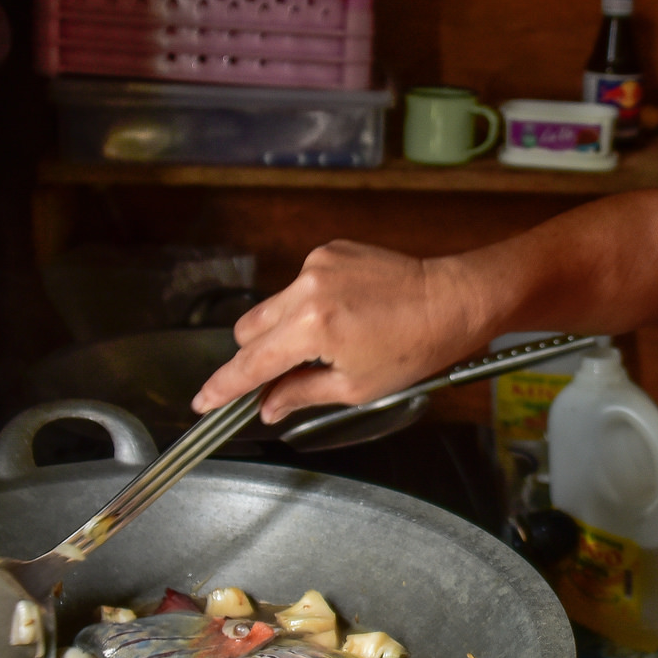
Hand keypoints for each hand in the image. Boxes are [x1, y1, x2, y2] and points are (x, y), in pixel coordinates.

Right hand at [190, 241, 479, 424]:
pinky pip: (301, 285)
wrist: (453, 300)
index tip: (204, 401)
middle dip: (257, 357)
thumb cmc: (416, 347)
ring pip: (273, 306)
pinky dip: (309, 305)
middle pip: (249, 330)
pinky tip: (344, 316)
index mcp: (313, 328)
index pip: (252, 363)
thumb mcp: (357, 387)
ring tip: (329, 344)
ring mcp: (317, 264)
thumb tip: (268, 407)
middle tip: (281, 377)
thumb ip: (302, 395)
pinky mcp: (330, 250)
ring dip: (285, 330)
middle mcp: (308, 289)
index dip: (224, 387)